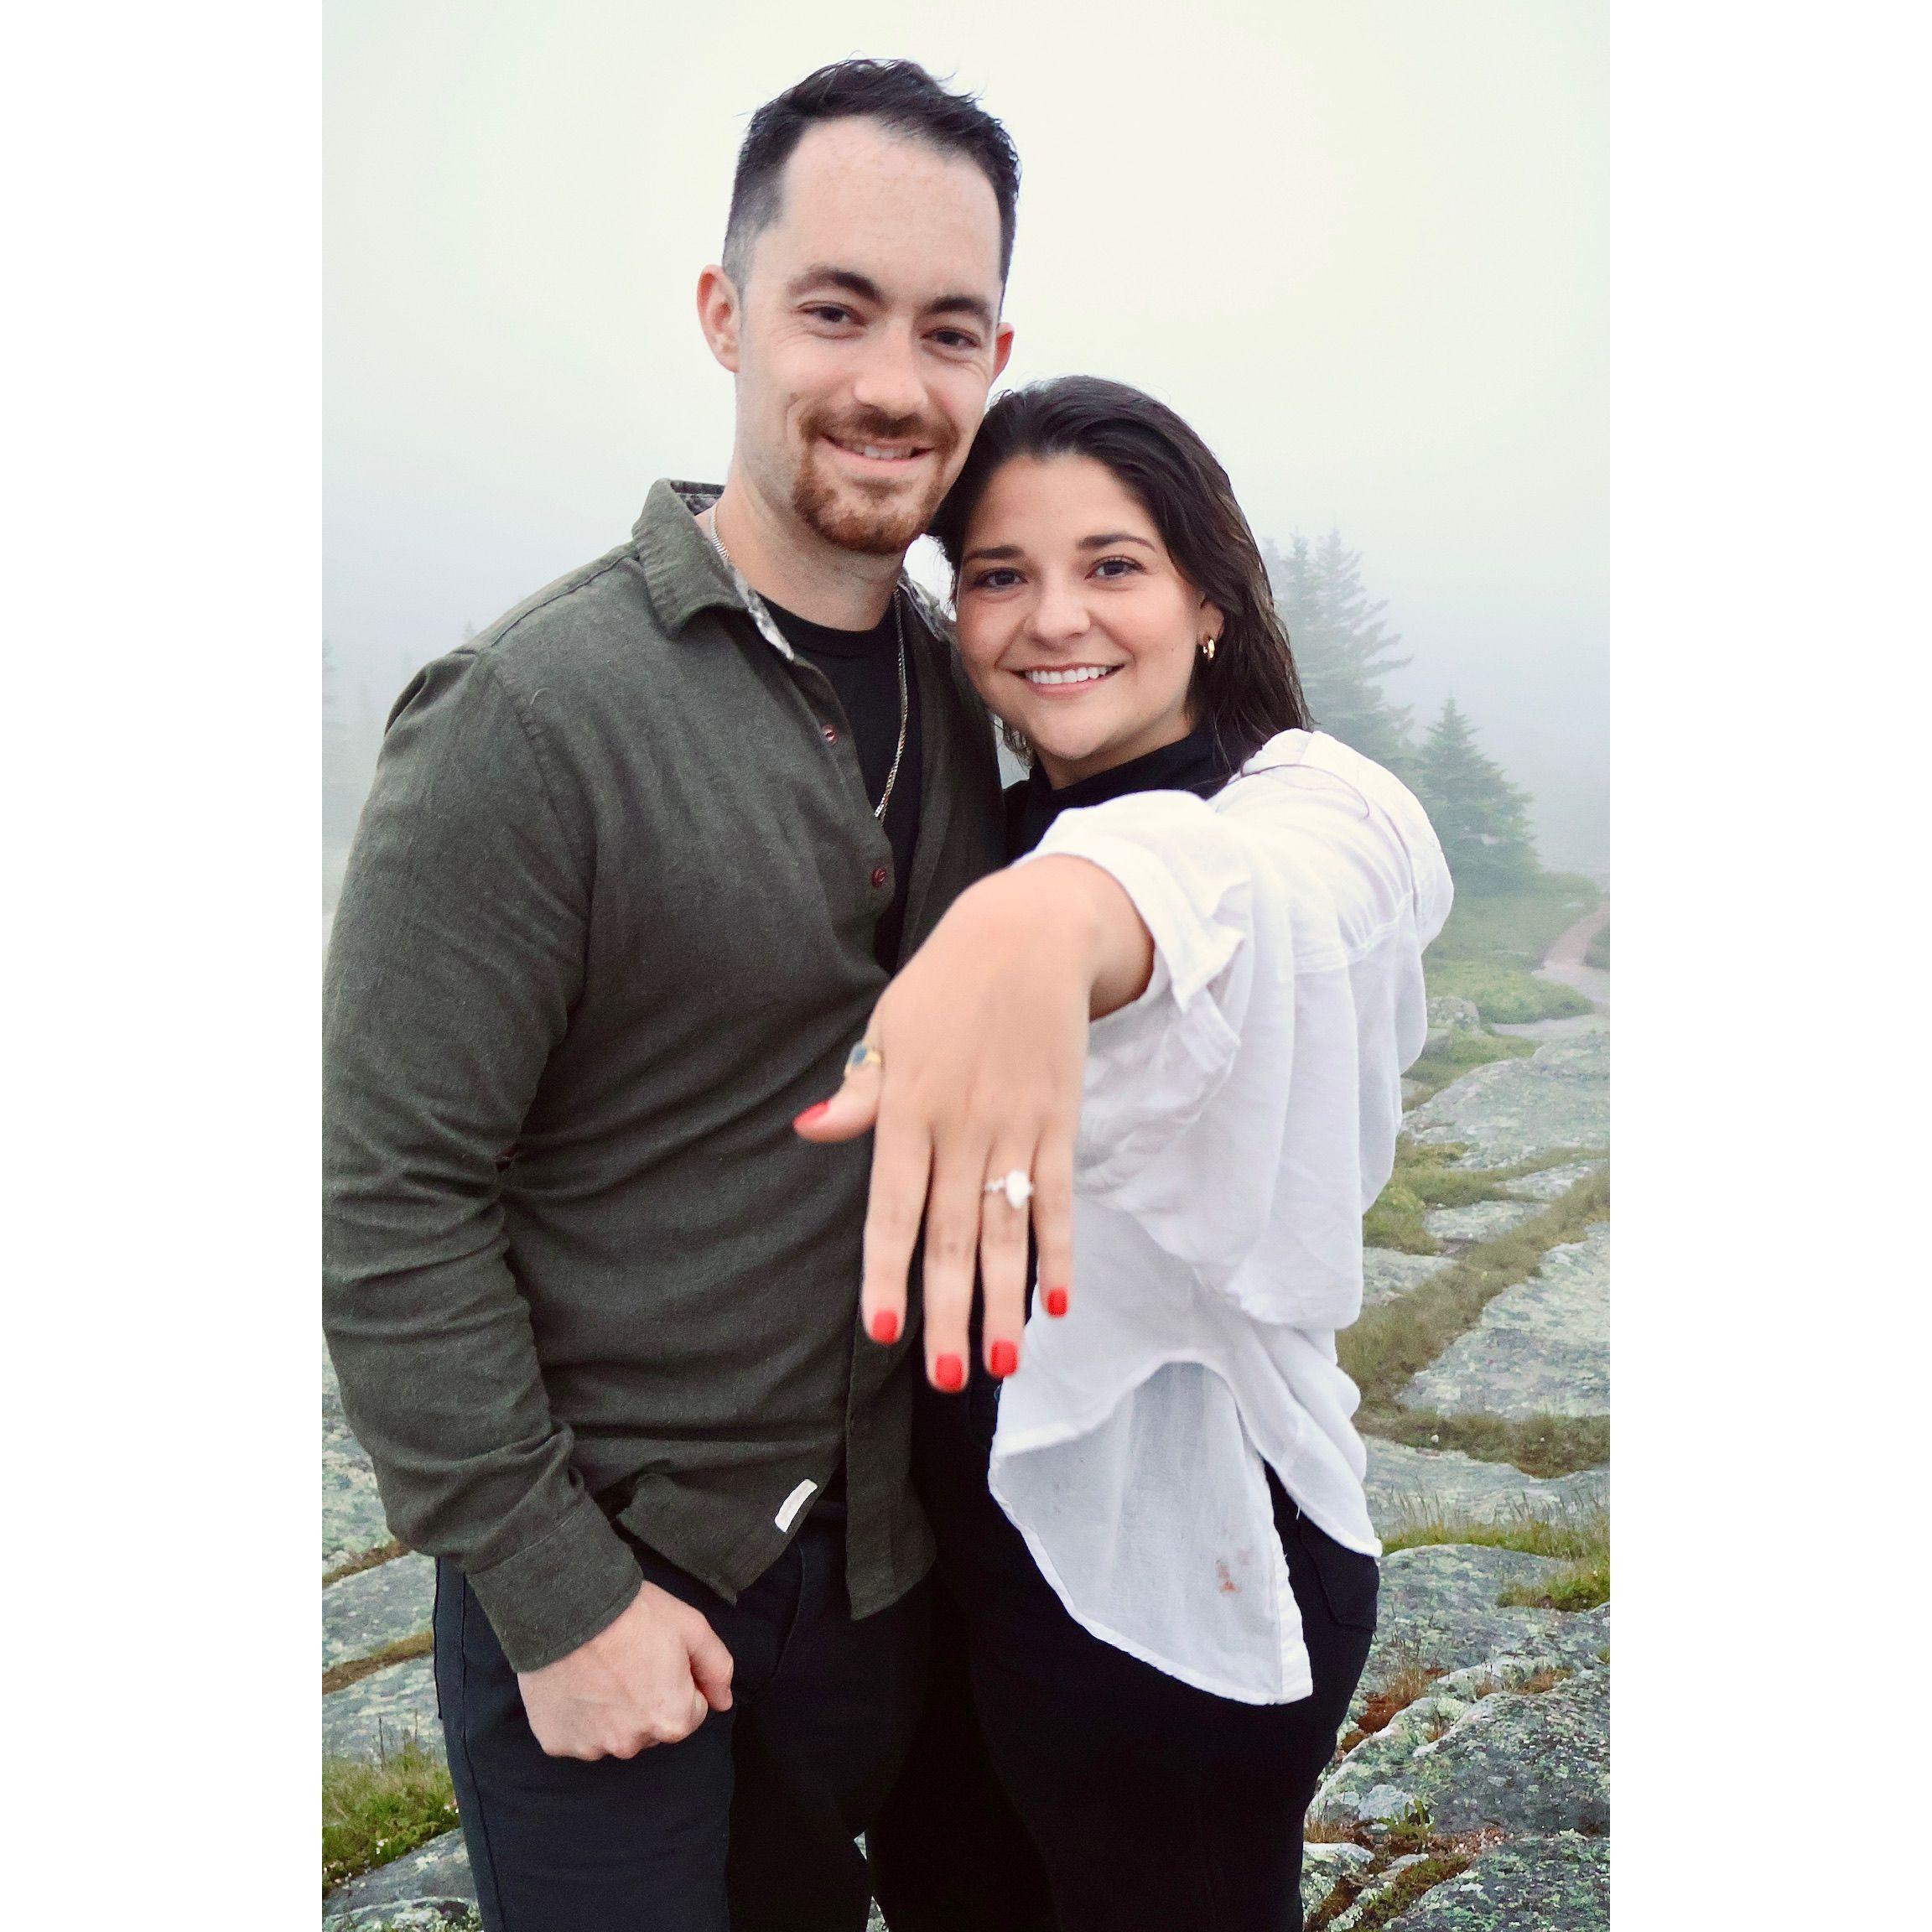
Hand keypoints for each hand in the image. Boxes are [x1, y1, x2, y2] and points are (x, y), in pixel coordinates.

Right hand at [515, 1579, 734, 1759]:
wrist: (567, 1607)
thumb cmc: (633, 1614)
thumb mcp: (691, 1627)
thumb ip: (716, 1668)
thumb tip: (723, 1702)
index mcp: (672, 1720)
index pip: (690, 1710)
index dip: (678, 1680)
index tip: (658, 1657)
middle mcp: (632, 1744)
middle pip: (651, 1725)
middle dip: (646, 1699)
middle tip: (628, 1660)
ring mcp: (591, 1747)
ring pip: (613, 1731)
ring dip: (610, 1710)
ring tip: (597, 1668)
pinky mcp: (556, 1742)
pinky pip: (575, 1733)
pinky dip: (576, 1714)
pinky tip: (573, 1682)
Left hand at [795, 856, 1152, 1390]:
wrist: (1031, 933)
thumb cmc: (944, 985)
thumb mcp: (887, 1027)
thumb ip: (858, 1091)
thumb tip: (808, 1131)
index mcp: (908, 1106)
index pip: (892, 1207)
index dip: (887, 1271)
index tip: (884, 1332)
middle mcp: (963, 1126)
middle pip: (954, 1234)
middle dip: (951, 1311)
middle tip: (948, 1379)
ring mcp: (1016, 1127)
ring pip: (1009, 1230)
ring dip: (1007, 1300)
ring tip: (1003, 1364)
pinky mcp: (1059, 1121)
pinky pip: (1058, 1197)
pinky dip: (1060, 1249)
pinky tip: (1058, 1301)